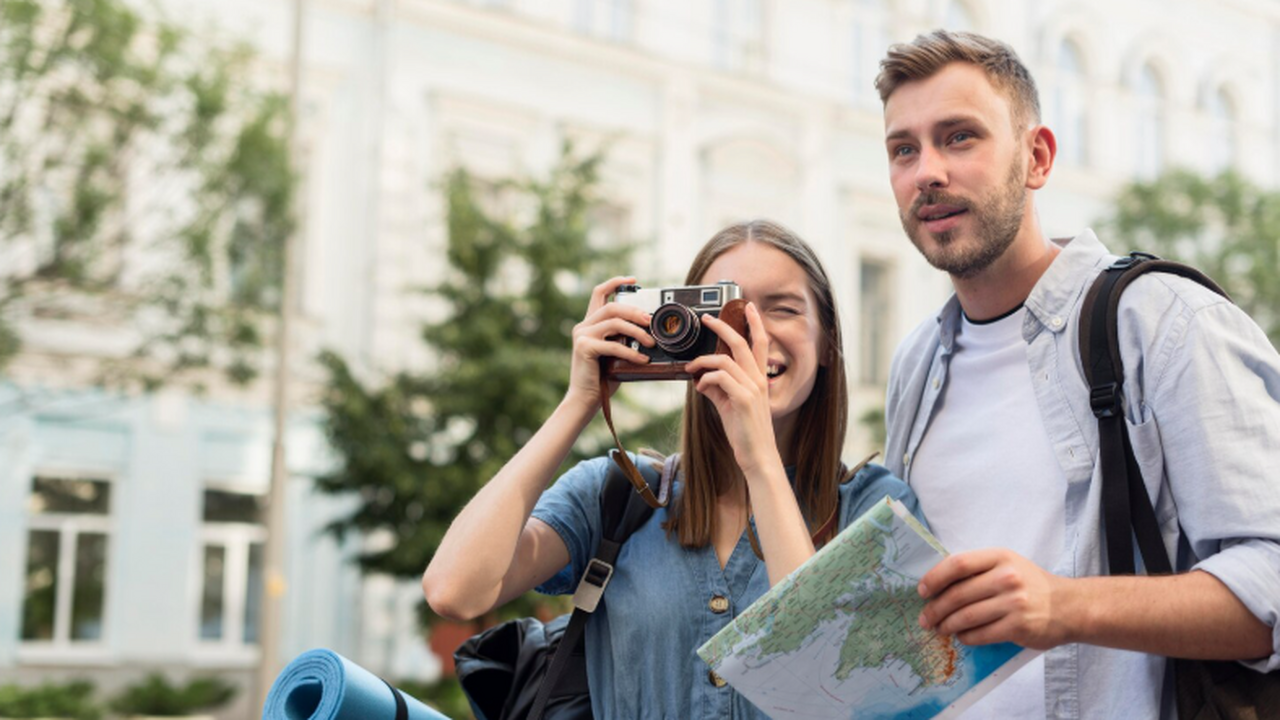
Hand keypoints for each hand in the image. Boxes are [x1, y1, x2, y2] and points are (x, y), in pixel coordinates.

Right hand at [564, 277, 653, 412]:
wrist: (585, 400)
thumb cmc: (603, 378)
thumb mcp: (615, 353)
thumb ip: (624, 339)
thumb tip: (649, 332)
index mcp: (590, 324)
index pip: (599, 293)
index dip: (615, 282)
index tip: (634, 280)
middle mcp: (583, 326)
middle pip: (612, 307)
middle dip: (635, 311)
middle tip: (651, 321)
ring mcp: (582, 336)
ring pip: (614, 322)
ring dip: (637, 331)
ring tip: (651, 342)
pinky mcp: (584, 348)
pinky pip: (613, 345)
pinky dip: (631, 352)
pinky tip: (643, 359)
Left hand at [686, 303, 778, 474]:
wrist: (757, 455)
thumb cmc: (745, 431)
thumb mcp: (730, 405)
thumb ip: (719, 389)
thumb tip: (702, 379)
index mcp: (759, 378)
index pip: (760, 343)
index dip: (755, 323)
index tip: (748, 306)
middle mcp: (758, 379)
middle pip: (741, 343)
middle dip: (722, 327)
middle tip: (706, 319)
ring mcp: (752, 388)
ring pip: (724, 360)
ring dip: (702, 361)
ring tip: (691, 368)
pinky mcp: (743, 399)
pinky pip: (719, 378)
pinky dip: (705, 379)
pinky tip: (700, 388)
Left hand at [917, 548, 1073, 650]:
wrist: (1068, 606)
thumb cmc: (1030, 584)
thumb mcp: (1007, 565)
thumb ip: (977, 570)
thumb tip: (937, 584)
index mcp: (1000, 557)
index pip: (958, 564)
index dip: (935, 578)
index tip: (922, 590)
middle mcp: (1007, 577)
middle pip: (958, 594)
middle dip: (936, 608)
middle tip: (925, 617)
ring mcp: (1014, 603)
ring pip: (967, 616)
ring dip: (947, 625)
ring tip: (939, 628)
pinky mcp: (1018, 627)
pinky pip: (981, 634)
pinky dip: (966, 637)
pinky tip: (961, 636)